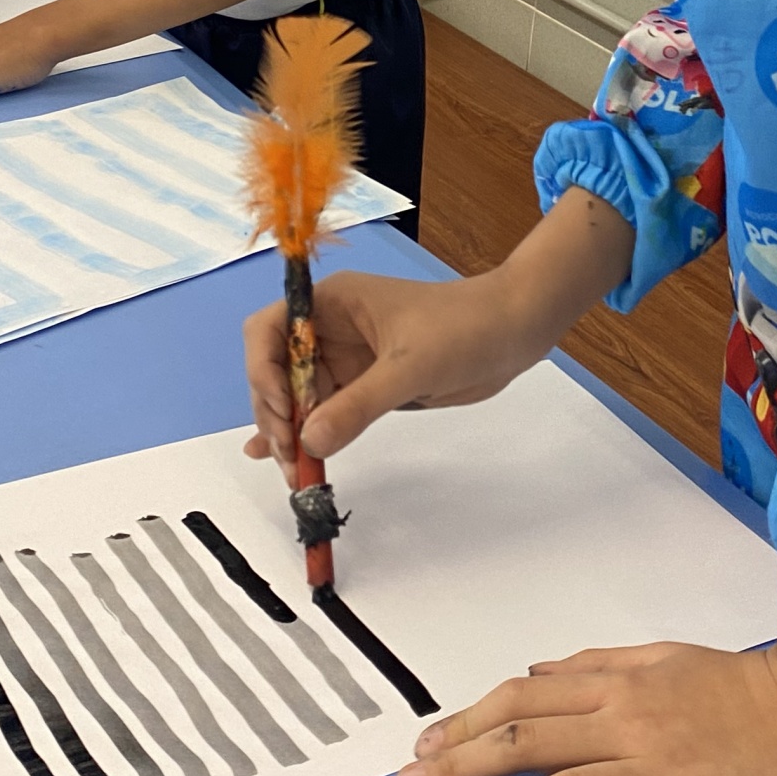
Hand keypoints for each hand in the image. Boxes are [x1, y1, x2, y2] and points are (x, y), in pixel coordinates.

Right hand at [242, 267, 540, 470]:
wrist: (513, 330)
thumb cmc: (463, 329)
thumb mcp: (410, 367)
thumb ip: (358, 404)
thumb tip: (310, 441)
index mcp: (332, 303)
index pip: (270, 331)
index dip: (263, 373)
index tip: (285, 415)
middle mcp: (330, 328)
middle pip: (277, 370)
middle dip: (277, 414)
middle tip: (292, 459)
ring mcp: (346, 358)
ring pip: (298, 396)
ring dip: (290, 432)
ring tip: (295, 472)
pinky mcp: (364, 385)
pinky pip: (324, 411)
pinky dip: (306, 433)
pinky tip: (286, 457)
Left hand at [393, 616, 776, 775]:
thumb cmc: (741, 685)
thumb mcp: (662, 657)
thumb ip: (598, 666)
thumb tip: (536, 674)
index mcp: (618, 688)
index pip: (524, 703)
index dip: (469, 724)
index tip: (424, 751)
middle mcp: (629, 726)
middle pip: (530, 744)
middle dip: (461, 769)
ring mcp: (663, 774)